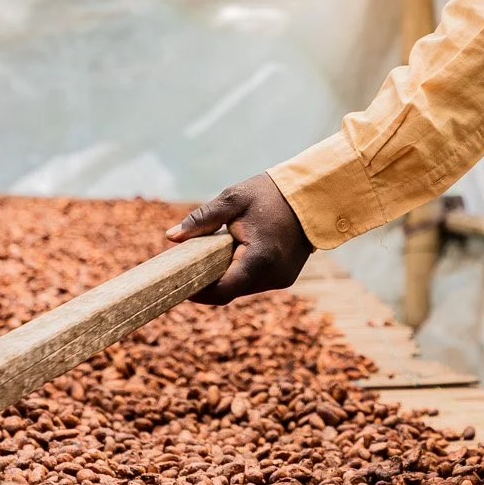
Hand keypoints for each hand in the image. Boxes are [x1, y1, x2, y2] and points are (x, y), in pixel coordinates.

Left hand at [167, 173, 312, 305]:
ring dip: (227, 275)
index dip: (198, 291)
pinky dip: (243, 271)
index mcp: (259, 258)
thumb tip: (171, 236)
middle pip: (231, 290)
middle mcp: (273, 275)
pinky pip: (256, 281)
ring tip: (216, 253)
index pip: (222, 290)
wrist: (312, 194)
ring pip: (243, 287)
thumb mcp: (233, 199)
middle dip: (210, 280)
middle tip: (191, 262)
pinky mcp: (286, 277)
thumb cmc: (270, 193)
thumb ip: (202, 219)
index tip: (180, 282)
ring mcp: (282, 279)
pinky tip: (237, 253)